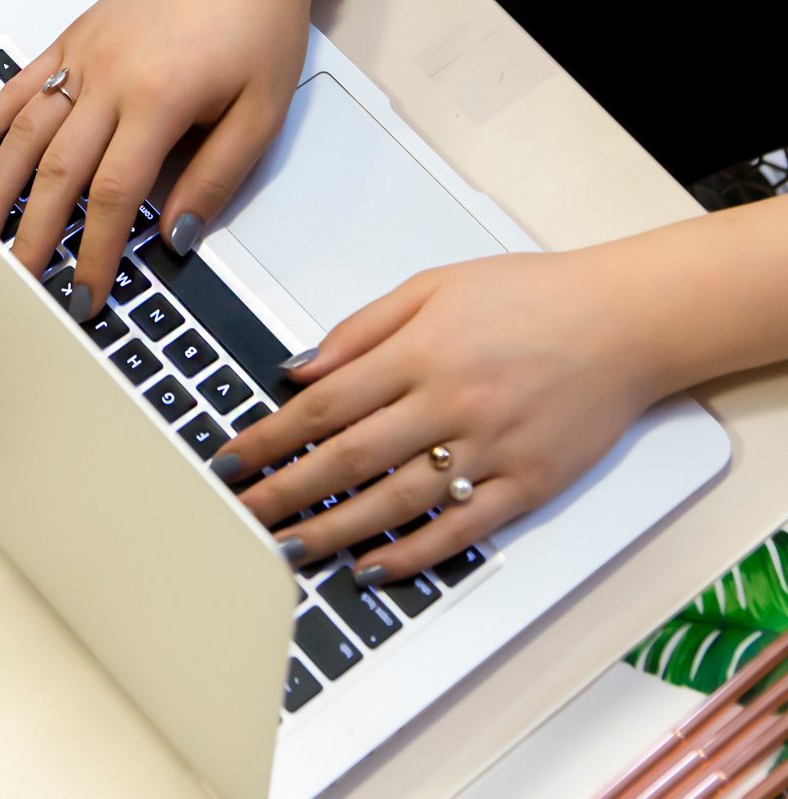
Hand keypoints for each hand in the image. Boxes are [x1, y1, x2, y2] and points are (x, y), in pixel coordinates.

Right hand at [0, 0, 315, 313]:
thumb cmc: (258, 24)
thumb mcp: (262, 111)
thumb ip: (216, 178)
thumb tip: (176, 238)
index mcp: (158, 100)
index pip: (113, 194)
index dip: (93, 252)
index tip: (85, 295)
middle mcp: (108, 78)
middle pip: (57, 172)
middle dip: (35, 235)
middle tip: (20, 284)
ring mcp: (82, 55)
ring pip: (26, 133)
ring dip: (0, 190)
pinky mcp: (72, 37)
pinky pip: (18, 86)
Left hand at [211, 249, 668, 581]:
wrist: (623, 321)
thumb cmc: (528, 295)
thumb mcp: (431, 286)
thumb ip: (359, 329)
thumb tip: (298, 368)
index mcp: (419, 351)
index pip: (324, 403)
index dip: (270, 435)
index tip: (231, 458)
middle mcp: (449, 402)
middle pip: (348, 457)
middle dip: (284, 490)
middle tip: (239, 515)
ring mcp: (490, 449)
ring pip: (395, 502)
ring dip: (334, 531)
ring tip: (287, 549)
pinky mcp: (528, 484)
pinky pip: (461, 530)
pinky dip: (412, 554)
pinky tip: (371, 568)